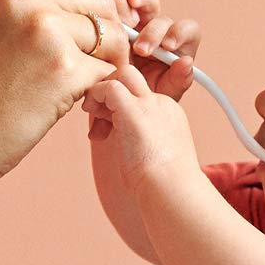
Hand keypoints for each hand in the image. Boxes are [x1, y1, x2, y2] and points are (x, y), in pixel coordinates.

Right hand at [0, 0, 135, 205]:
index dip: (90, 0)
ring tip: (81, 85)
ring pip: (110, 33)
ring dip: (107, 61)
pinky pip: (109, 70)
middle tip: (94, 63)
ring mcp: (42, 26)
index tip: (91, 30)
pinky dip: (99, 89)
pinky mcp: (63, 67)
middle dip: (106, 31)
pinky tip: (77, 105)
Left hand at [83, 63, 200, 190]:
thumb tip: (126, 149)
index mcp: (168, 115)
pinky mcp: (134, 111)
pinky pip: (110, 87)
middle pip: (132, 77)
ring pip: (122, 74)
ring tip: (92, 114)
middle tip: (97, 113)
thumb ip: (140, 144)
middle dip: (110, 87)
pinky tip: (91, 114)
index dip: (118, 104)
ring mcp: (149, 105)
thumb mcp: (155, 158)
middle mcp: (160, 104)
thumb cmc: (163, 186)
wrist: (173, 190)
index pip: (139, 94)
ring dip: (101, 90)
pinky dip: (96, 95)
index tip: (107, 126)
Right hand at [121, 0, 200, 101]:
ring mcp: (138, 24)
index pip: (187, 30)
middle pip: (162, 17)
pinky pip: (119, 4)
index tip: (167, 47)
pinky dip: (115, 3)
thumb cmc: (145, 96)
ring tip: (122, 21)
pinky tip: (107, 11)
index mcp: (176, 46)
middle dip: (153, 31)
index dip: (179, 33)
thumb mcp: (163, 94)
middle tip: (141, 50)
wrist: (117, 100)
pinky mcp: (118, 20)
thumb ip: (178, 80)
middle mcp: (159, 32)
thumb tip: (187, 63)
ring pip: (143, 4)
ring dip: (136, 6)